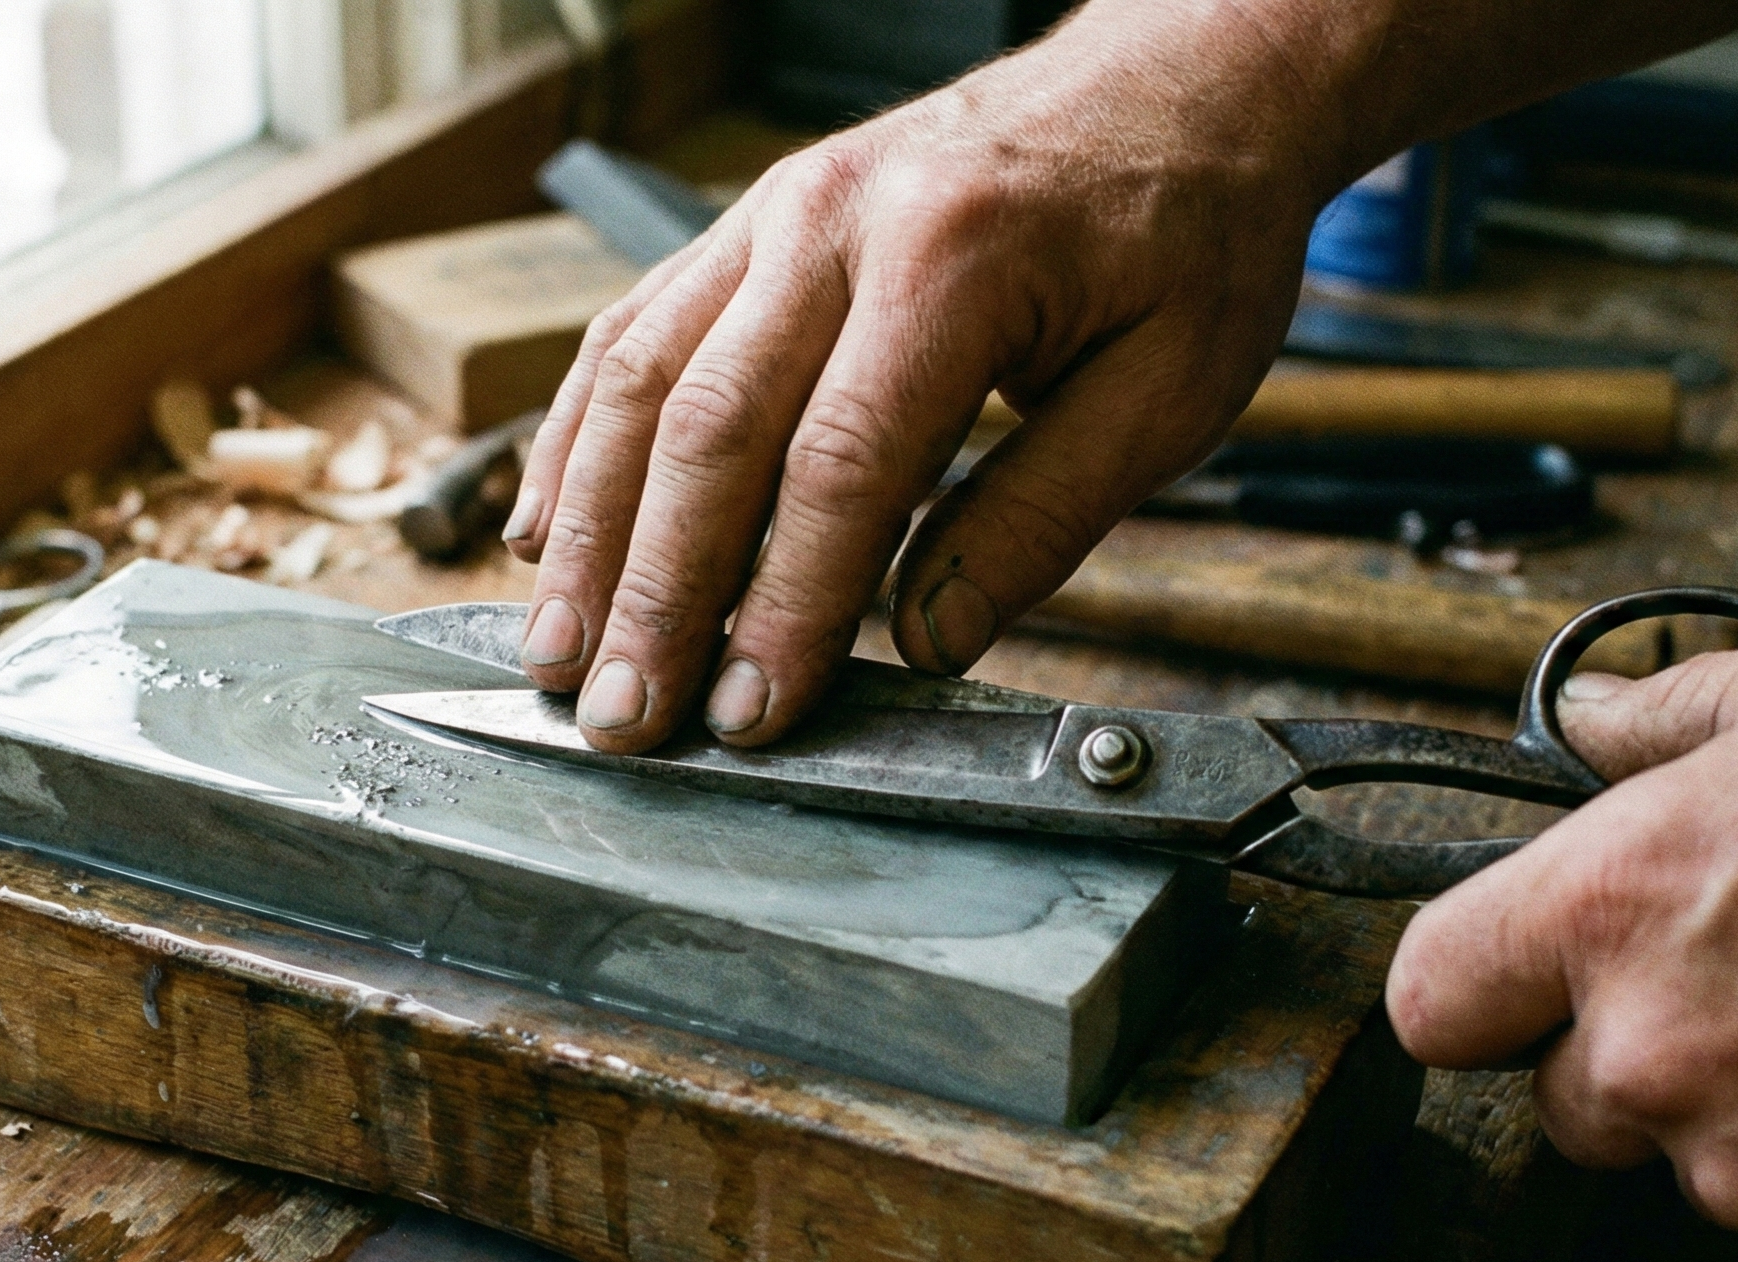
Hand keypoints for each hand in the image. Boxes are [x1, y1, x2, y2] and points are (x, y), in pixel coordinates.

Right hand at [500, 0, 1335, 749]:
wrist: (1183, 70)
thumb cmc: (1189, 227)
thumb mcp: (1172, 387)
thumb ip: (1043, 518)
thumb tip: (930, 643)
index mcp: (954, 261)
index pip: (840, 466)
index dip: (783, 604)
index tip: (748, 711)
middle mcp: (837, 220)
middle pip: (709, 431)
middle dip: (653, 594)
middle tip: (621, 716)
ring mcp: (776, 212)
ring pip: (642, 380)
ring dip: (588, 530)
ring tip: (555, 648)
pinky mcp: (749, 224)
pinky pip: (634, 330)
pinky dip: (578, 436)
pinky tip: (548, 529)